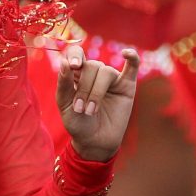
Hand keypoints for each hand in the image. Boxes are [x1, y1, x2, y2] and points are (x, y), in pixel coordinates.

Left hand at [56, 45, 139, 161]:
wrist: (94, 142)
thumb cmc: (77, 123)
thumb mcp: (65, 104)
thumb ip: (63, 83)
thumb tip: (64, 62)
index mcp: (77, 73)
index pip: (76, 54)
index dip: (76, 56)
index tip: (75, 66)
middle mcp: (94, 73)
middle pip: (91, 66)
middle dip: (84, 87)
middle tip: (80, 109)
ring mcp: (111, 78)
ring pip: (106, 71)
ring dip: (96, 92)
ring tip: (90, 110)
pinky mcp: (127, 86)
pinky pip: (132, 67)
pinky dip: (132, 58)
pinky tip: (127, 53)